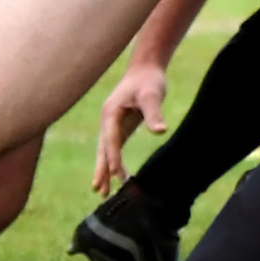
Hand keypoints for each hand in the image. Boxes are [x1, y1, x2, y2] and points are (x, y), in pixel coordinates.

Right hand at [93, 63, 168, 192]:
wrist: (145, 69)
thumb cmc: (148, 80)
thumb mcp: (152, 95)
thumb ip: (154, 113)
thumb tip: (160, 131)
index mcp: (110, 113)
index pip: (110, 139)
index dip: (112, 156)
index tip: (114, 173)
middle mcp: (107, 121)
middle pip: (102, 149)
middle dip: (101, 170)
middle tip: (99, 190)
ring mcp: (111, 125)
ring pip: (105, 152)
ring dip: (105, 170)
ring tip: (104, 192)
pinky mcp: (119, 127)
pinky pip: (114, 149)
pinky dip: (114, 162)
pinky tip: (120, 176)